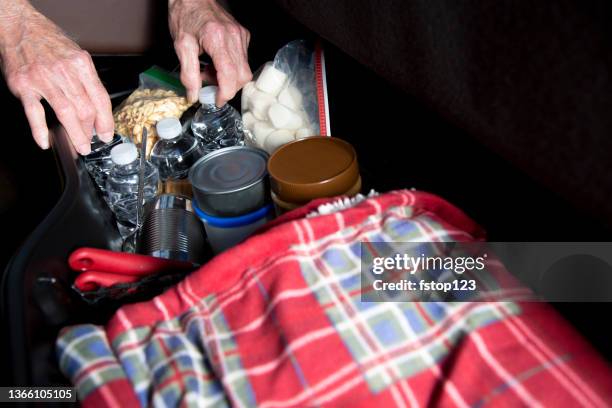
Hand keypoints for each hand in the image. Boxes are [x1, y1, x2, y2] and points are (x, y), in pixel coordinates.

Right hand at [0, 2, 112, 154]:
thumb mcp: (76, 56)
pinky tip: (45, 142)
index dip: (106, 120)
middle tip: (92, 142)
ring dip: (75, 134)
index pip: (100, 98)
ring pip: (65, 112)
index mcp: (81, 64)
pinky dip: (40, 130)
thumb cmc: (49, 41)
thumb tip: (97, 109)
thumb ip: (87, 81)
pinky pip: (34, 112)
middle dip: (91, 130)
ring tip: (81, 146)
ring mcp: (43, 78)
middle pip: (85, 108)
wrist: (19, 26)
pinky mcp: (23, 84)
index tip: (106, 133)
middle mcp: (64, 71)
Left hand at [169, 0, 251, 105]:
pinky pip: (242, 60)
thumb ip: (188, 73)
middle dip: (227, 87)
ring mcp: (241, 36)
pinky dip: (230, 67)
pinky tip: (215, 61)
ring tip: (209, 69)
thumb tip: (193, 95)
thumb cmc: (185, 16)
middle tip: (208, 83)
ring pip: (244, 70)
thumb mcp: (181, 46)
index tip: (215, 100)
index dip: (225, 94)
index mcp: (217, 40)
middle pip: (241, 76)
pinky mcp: (243, 36)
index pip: (230, 76)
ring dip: (228, 77)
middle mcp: (234, 38)